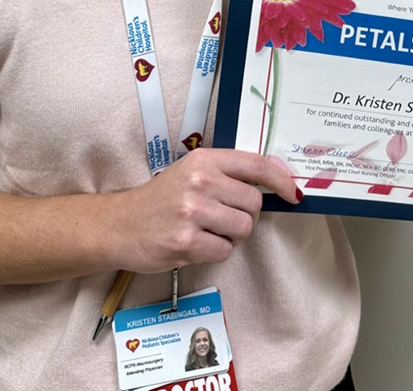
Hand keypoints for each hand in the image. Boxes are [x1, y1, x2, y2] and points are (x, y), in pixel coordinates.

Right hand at [111, 148, 301, 271]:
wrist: (120, 224)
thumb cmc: (161, 199)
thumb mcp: (193, 173)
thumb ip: (230, 173)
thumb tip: (277, 172)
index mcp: (204, 160)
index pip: (255, 165)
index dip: (280, 180)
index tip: (292, 193)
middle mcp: (199, 181)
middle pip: (253, 203)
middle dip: (246, 216)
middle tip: (224, 218)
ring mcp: (192, 211)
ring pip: (242, 229)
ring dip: (231, 237)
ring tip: (207, 231)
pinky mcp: (185, 241)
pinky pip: (224, 251)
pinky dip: (215, 252)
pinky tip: (195, 244)